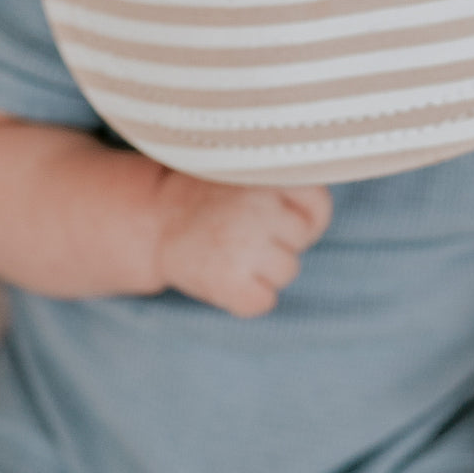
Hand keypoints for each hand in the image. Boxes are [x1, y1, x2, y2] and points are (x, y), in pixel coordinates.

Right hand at [153, 170, 331, 317]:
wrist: (154, 220)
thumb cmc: (212, 197)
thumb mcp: (249, 171)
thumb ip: (287, 184)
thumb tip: (317, 222)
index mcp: (267, 174)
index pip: (318, 206)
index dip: (304, 218)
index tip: (276, 216)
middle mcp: (259, 206)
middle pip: (301, 241)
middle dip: (279, 241)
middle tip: (241, 231)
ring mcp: (244, 244)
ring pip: (287, 272)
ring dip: (264, 269)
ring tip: (231, 251)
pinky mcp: (228, 281)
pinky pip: (263, 302)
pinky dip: (246, 297)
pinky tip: (224, 276)